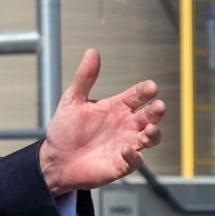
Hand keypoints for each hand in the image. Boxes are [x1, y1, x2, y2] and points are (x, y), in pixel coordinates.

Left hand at [38, 49, 165, 195]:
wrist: (56, 159)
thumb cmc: (65, 129)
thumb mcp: (72, 100)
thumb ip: (84, 78)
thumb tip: (92, 51)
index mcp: (117, 107)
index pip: (137, 96)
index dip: (145, 91)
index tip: (151, 87)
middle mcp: (126, 124)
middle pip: (150, 116)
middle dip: (156, 111)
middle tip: (158, 106)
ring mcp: (126, 143)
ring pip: (151, 138)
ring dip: (153, 134)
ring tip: (148, 130)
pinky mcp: (121, 163)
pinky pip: (135, 160)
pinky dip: (134, 155)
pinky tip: (126, 149)